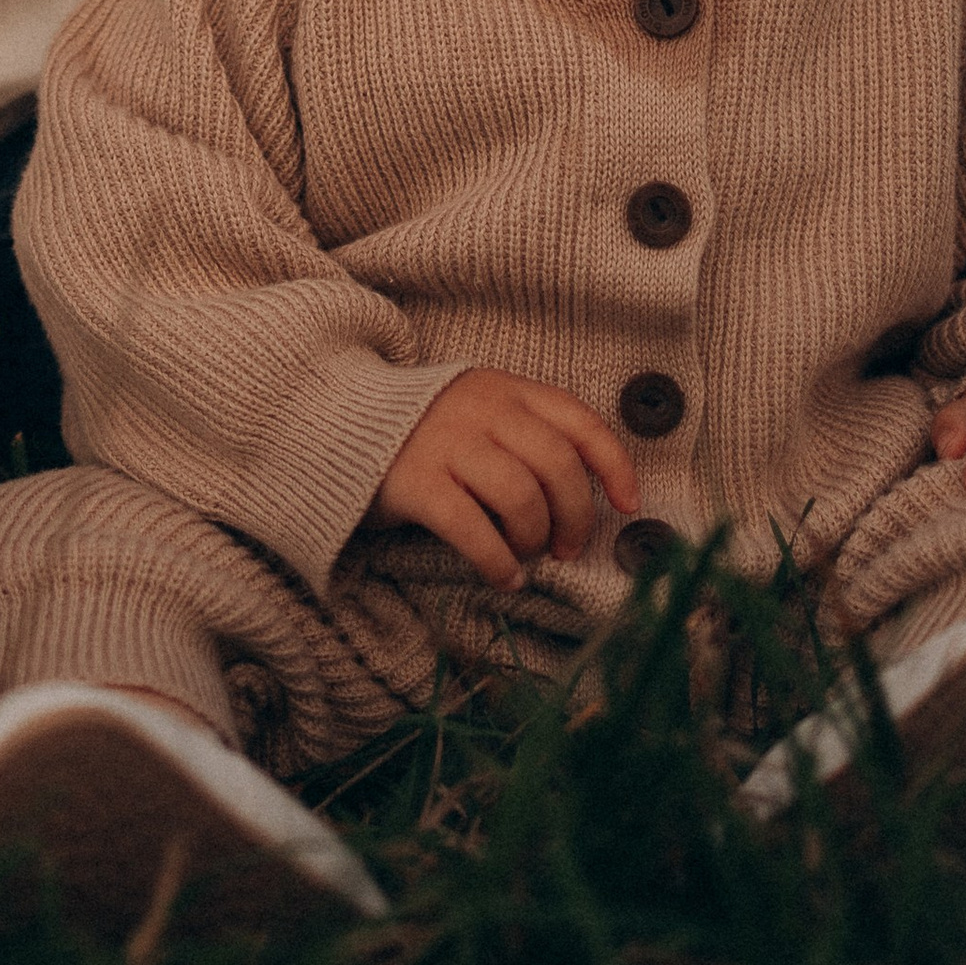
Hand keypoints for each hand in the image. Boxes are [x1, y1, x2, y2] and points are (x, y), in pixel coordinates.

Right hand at [371, 368, 639, 586]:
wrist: (337, 419)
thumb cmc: (423, 428)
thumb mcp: (479, 410)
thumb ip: (526, 435)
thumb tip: (588, 494)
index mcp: (506, 388)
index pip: (579, 421)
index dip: (613, 465)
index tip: (628, 503)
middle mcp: (482, 409)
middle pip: (557, 467)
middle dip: (575, 517)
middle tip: (566, 547)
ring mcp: (447, 443)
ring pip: (521, 499)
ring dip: (533, 540)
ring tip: (524, 556)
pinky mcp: (416, 482)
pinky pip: (473, 530)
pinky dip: (497, 562)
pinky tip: (502, 576)